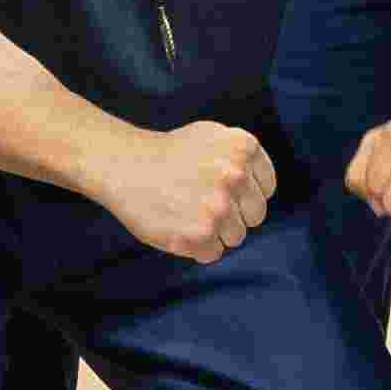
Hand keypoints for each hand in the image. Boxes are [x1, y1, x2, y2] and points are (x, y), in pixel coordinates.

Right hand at [101, 119, 278, 265]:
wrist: (124, 165)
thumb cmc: (169, 153)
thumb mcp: (213, 136)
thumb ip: (243, 157)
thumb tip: (262, 187)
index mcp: (244, 148)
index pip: (266, 189)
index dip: (244, 194)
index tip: (221, 189)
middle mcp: (236, 176)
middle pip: (255, 216)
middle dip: (233, 214)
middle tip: (202, 203)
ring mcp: (219, 207)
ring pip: (236, 237)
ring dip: (214, 232)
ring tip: (187, 212)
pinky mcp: (200, 235)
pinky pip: (213, 253)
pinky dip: (196, 246)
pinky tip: (178, 225)